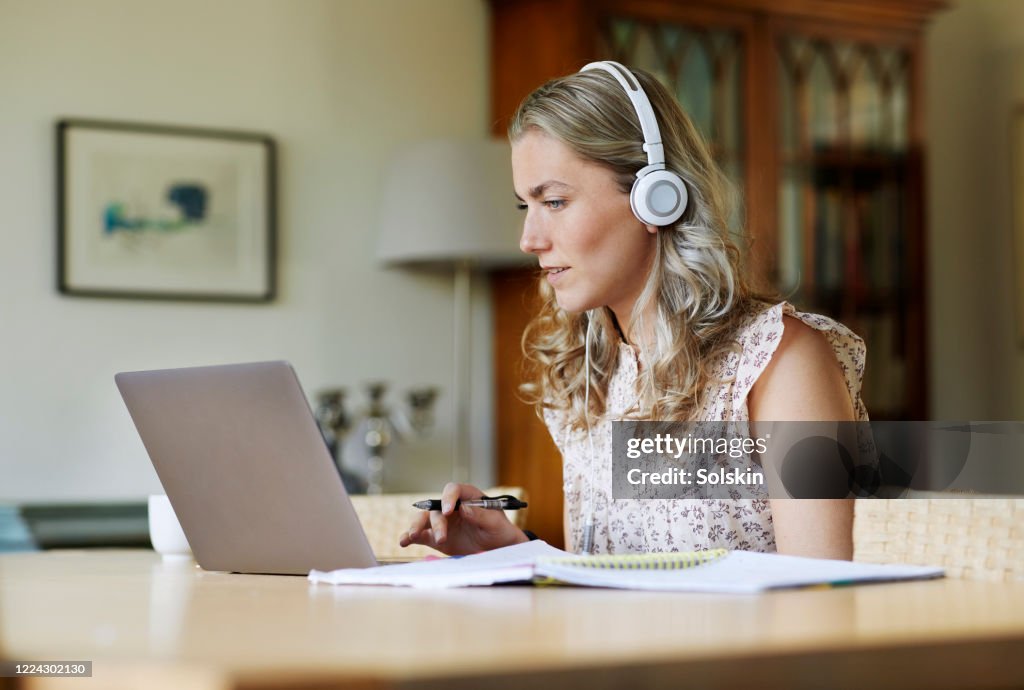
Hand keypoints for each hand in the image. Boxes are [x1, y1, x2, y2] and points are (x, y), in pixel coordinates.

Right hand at [398, 483, 528, 554]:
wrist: (498, 550)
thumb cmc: (500, 532)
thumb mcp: (495, 523)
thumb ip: (481, 515)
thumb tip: (464, 508)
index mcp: (468, 497)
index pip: (454, 490)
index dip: (449, 497)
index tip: (448, 510)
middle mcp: (452, 507)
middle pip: (437, 508)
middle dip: (437, 522)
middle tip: (442, 538)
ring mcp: (443, 522)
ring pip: (425, 519)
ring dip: (417, 526)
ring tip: (413, 536)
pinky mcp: (436, 537)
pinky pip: (421, 535)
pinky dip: (410, 537)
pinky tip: (403, 542)